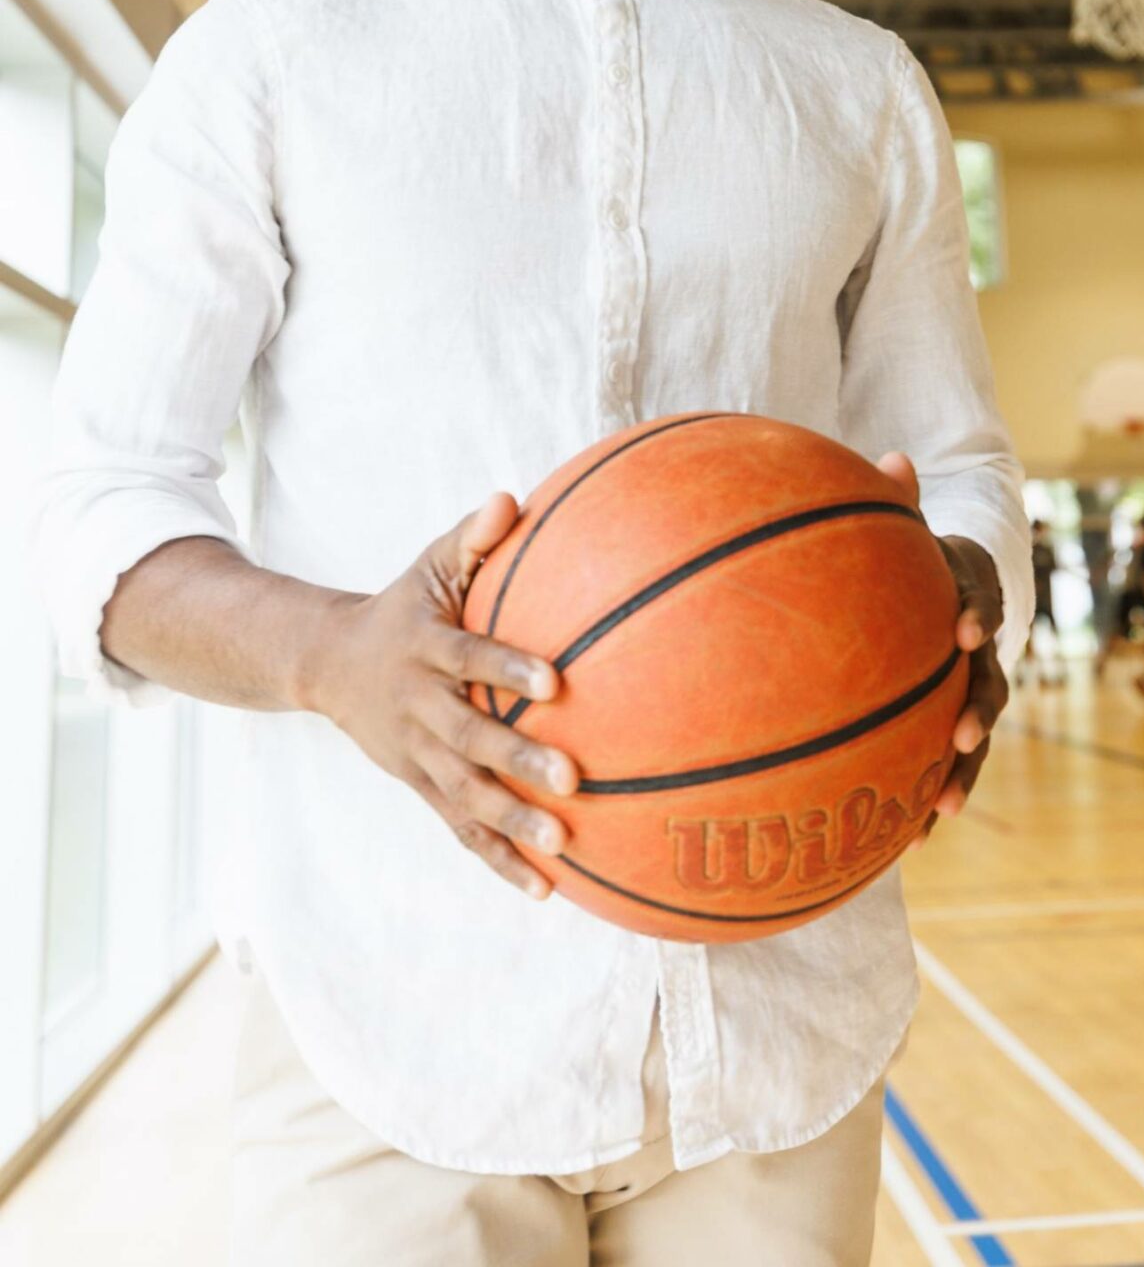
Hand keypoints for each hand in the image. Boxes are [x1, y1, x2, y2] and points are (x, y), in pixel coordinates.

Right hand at [304, 493, 577, 901]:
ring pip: (466, 795)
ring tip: (565, 845)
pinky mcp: (421, 787)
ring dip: (513, 822)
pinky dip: (500, 859)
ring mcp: (417, 755)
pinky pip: (462, 828)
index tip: (555, 681)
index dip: (507, 669)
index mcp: (425, 649)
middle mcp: (419, 708)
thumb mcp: (429, 565)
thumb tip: (512, 499)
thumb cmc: (404, 605)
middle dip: (518, 760)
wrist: (328, 664)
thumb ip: (472, 537)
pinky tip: (546, 889)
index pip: (470, 658)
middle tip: (572, 779)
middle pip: (469, 739)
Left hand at [875, 453, 1007, 841]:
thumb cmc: (916, 553)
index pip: (981, 599)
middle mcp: (978, 648)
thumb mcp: (908, 526)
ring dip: (962, 772)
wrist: (947, 586)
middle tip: (961, 735)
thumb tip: (893, 457)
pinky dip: (928, 798)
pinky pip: (943, 764)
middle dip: (979, 711)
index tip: (964, 627)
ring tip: (941, 810)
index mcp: (968, 593)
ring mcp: (969, 689)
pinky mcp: (949, 722)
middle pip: (990, 681)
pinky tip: (905, 843)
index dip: (978, 612)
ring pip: (976, 734)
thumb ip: (897, 500)